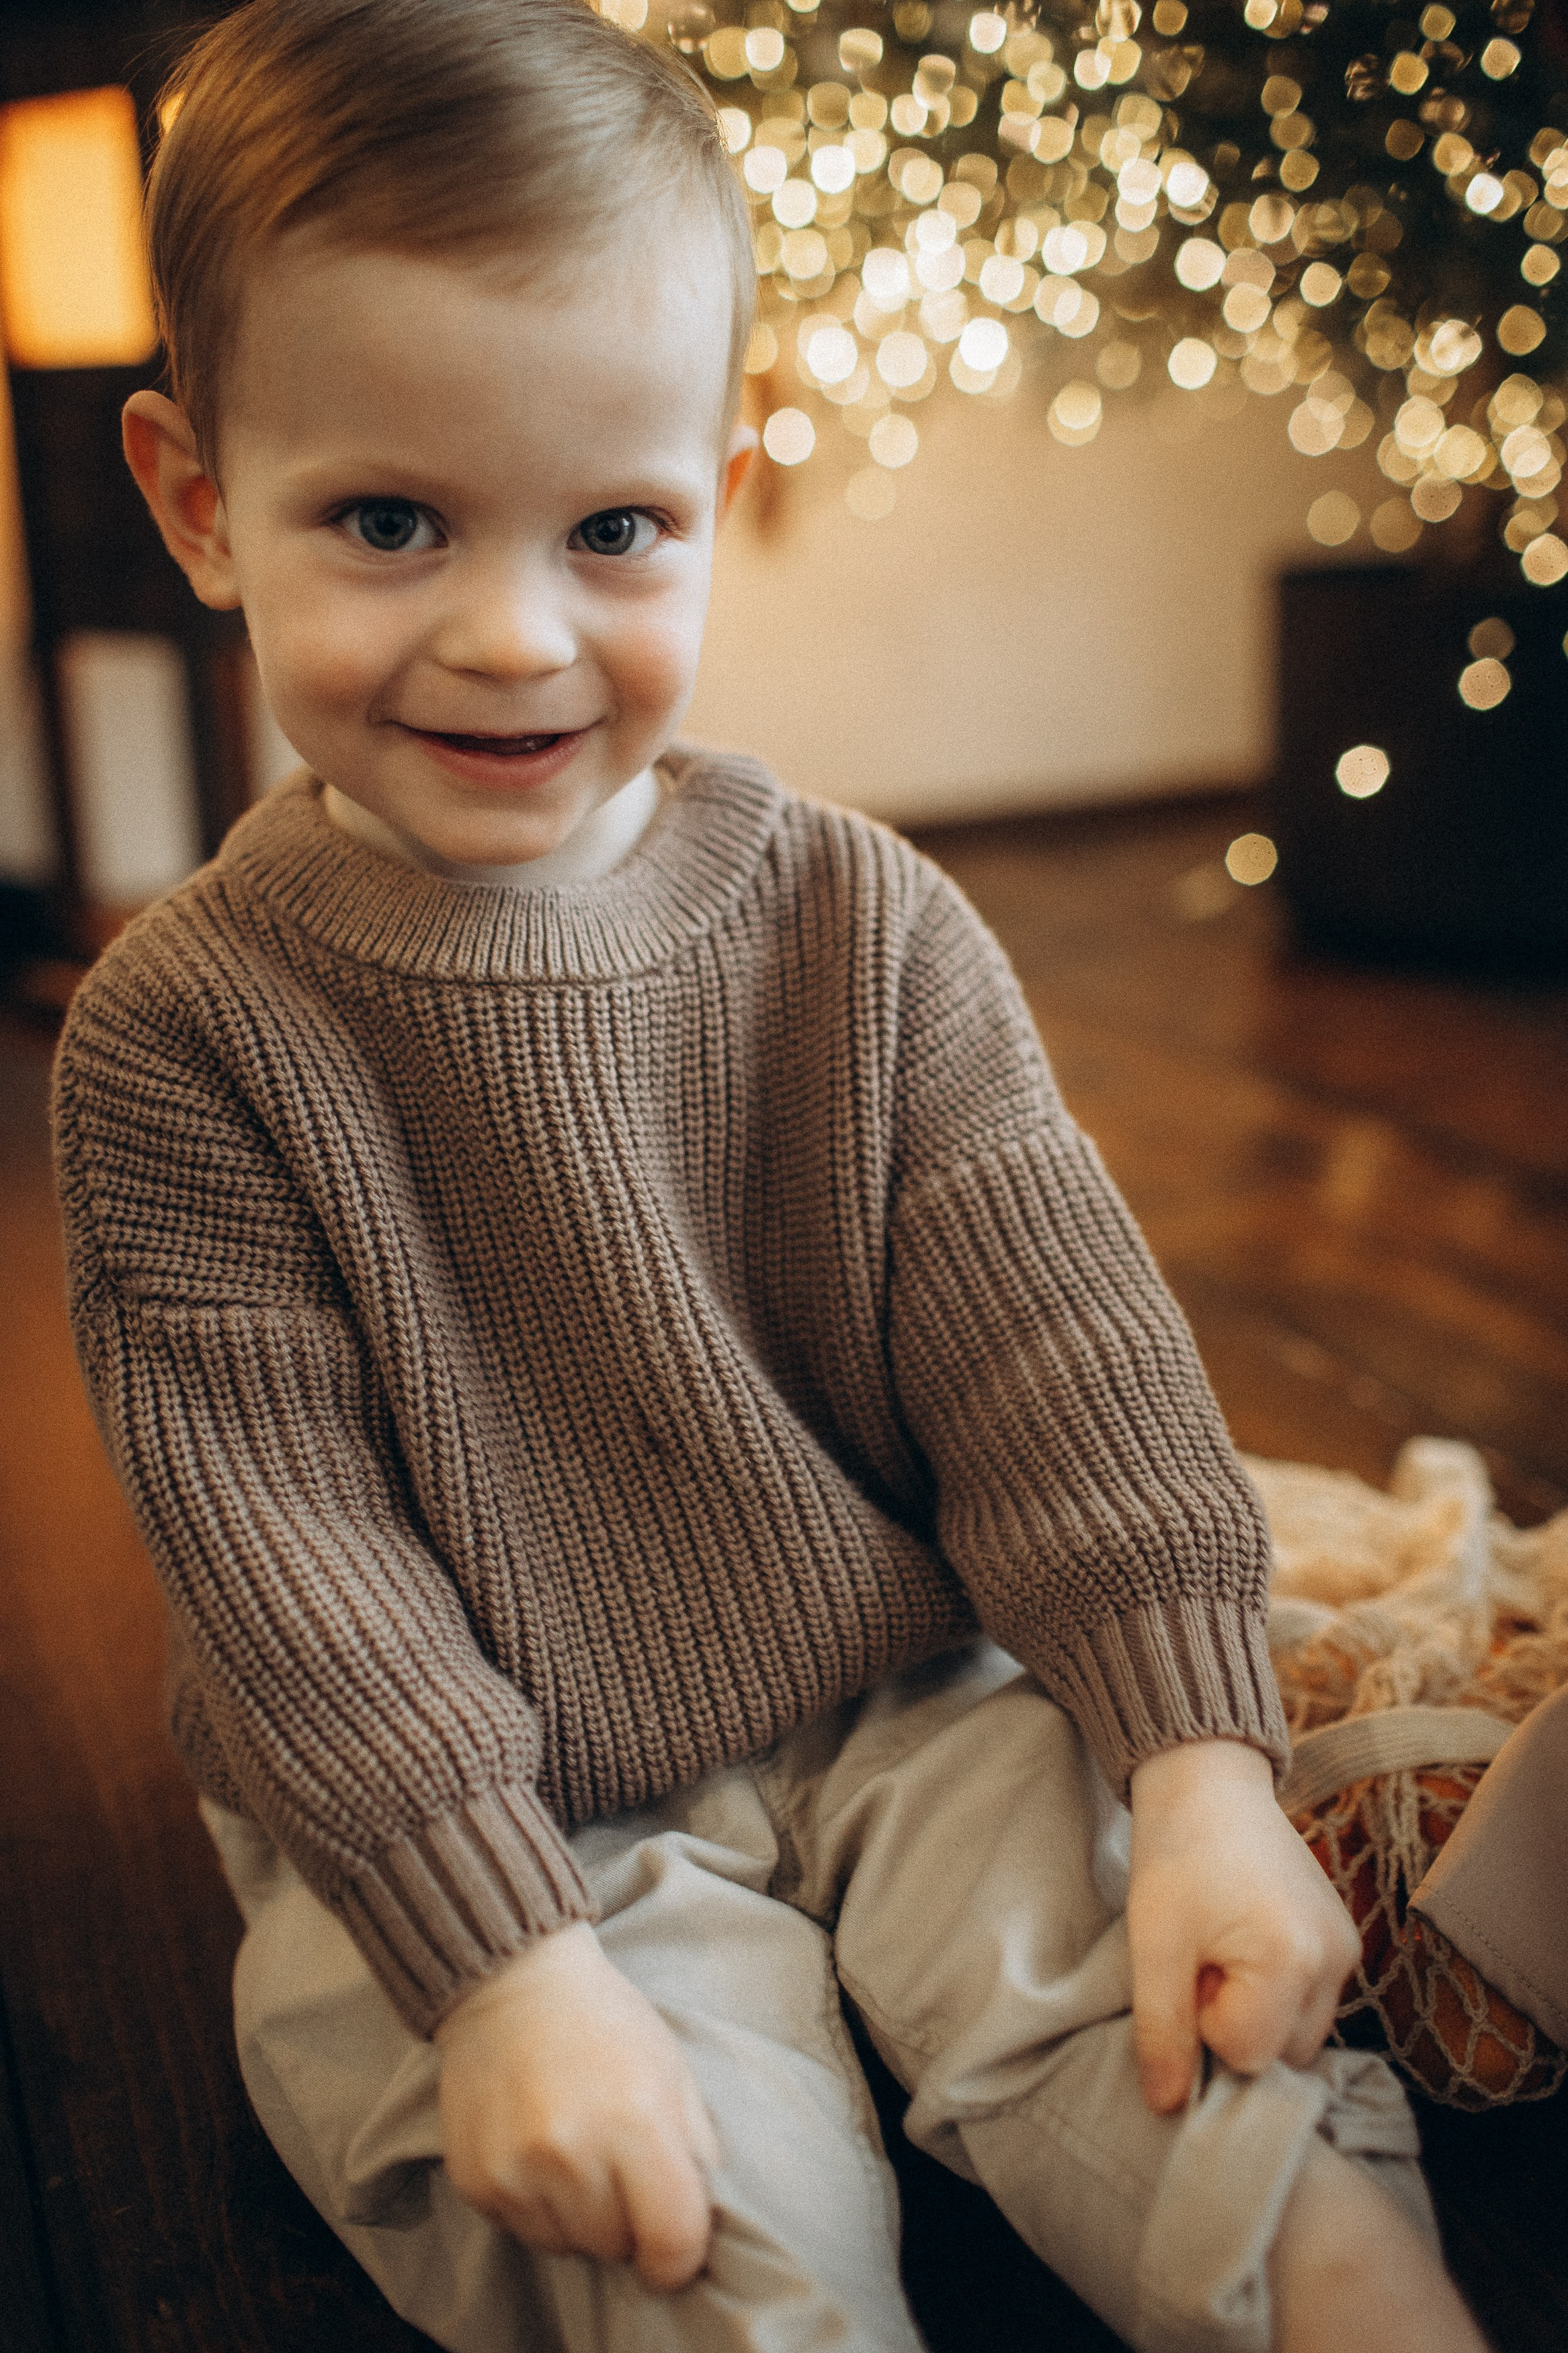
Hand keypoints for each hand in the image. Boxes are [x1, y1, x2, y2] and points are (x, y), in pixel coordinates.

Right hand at [434, 1921, 718, 2289]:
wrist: (513, 1982)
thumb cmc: (606, 2024)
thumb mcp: (672, 2070)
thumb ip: (698, 2151)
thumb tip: (705, 2227)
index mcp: (637, 2123)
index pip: (672, 2243)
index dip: (680, 2258)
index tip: (674, 2244)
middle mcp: (572, 2154)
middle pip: (617, 2248)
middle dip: (627, 2221)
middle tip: (618, 2165)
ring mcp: (517, 2171)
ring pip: (568, 2247)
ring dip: (580, 2217)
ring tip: (576, 2151)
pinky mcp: (476, 2180)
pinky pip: (522, 2230)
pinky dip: (537, 2205)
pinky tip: (538, 2150)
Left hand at [1126, 1738, 1359, 2114]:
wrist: (1208, 1780)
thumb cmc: (1176, 1855)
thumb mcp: (1154, 1946)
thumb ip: (1163, 2033)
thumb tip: (1167, 2108)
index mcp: (1291, 1961)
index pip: (1248, 2055)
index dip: (1204, 2021)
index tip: (1188, 1966)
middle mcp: (1336, 1960)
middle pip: (1282, 2053)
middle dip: (1235, 2023)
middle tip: (1202, 1957)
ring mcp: (1347, 1949)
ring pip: (1300, 2033)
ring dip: (1257, 2010)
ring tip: (1222, 1946)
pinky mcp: (1345, 1938)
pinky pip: (1312, 2000)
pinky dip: (1277, 1990)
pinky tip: (1246, 1940)